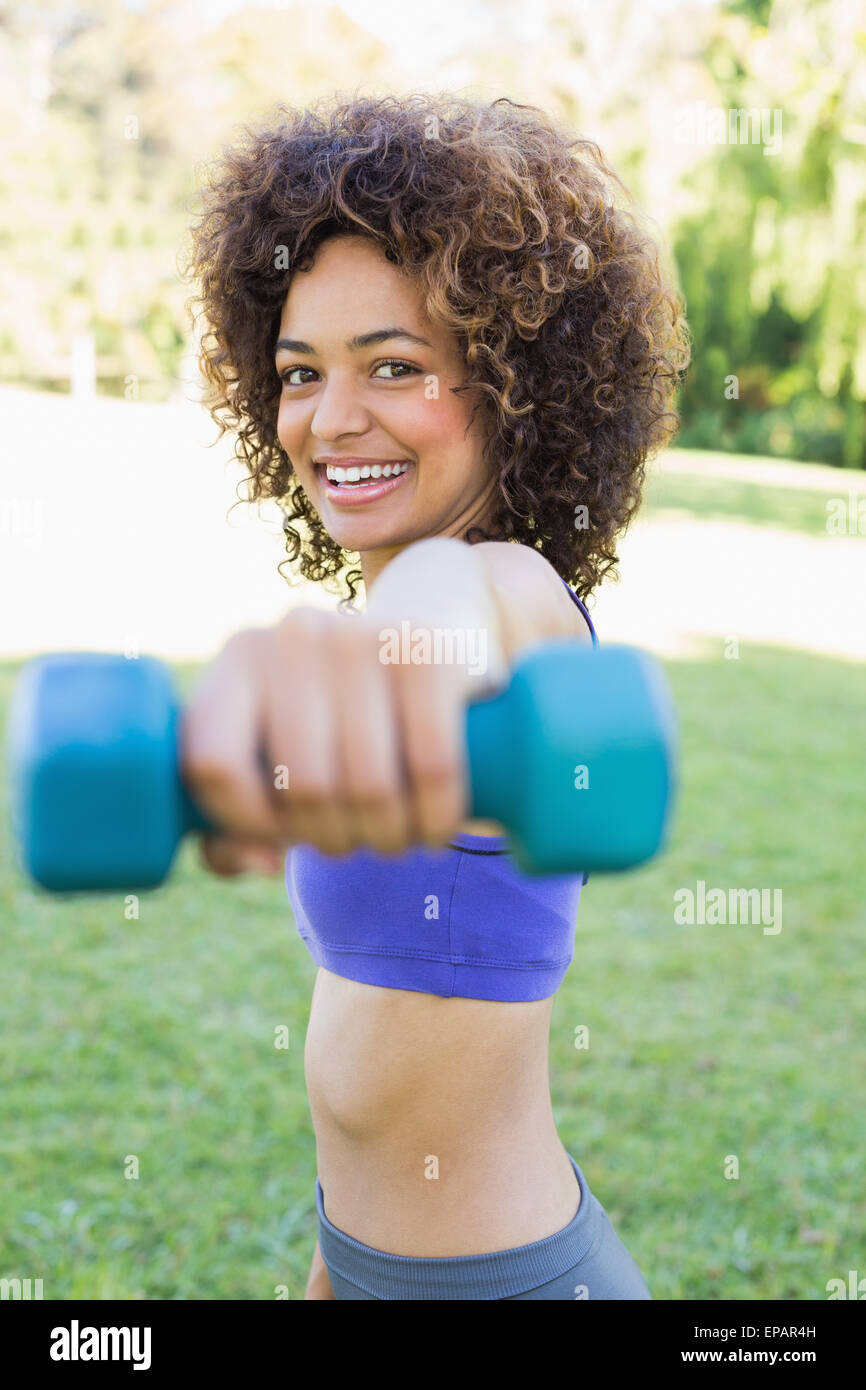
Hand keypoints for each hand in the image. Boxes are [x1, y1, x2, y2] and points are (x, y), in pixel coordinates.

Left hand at [178, 606, 485, 875]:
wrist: (431, 634)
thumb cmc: (340, 718)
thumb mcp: (278, 756)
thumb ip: (238, 826)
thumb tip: (264, 862)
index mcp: (239, 660)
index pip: (212, 764)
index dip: (244, 823)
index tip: (280, 838)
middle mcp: (293, 636)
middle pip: (304, 786)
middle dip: (334, 840)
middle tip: (356, 842)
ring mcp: (362, 637)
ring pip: (369, 785)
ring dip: (388, 839)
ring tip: (396, 839)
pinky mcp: (430, 652)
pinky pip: (433, 766)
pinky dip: (437, 818)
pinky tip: (436, 828)